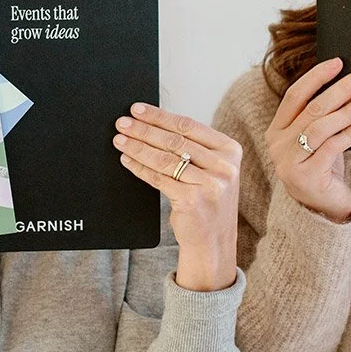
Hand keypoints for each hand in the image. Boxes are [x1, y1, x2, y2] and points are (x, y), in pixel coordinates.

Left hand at [113, 102, 240, 291]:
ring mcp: (211, 184)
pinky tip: (127, 161)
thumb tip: (153, 124)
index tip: (137, 109)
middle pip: (175, 140)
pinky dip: (140, 168)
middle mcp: (224, 166)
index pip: (189, 126)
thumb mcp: (211, 170)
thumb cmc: (207, 201)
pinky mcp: (194, 200)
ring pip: (165, 159)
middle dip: (144, 130)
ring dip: (138, 147)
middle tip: (122, 123)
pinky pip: (159, 179)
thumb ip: (193, 148)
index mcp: (230, 150)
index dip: (160, 116)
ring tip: (120, 140)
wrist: (214, 241)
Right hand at [266, 58, 350, 223]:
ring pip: (319, 127)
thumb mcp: (318, 140)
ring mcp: (289, 162)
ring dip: (347, 110)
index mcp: (276, 130)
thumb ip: (324, 118)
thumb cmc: (323, 169)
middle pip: (311, 108)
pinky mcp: (306, 176)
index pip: (294, 96)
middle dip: (341, 88)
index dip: (316, 77)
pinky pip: (331, 147)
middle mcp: (278, 145)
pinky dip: (350, 132)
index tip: (339, 62)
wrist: (321, 210)